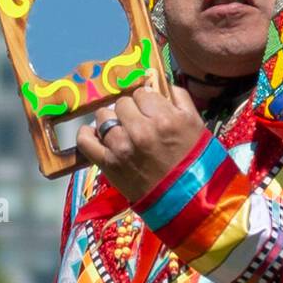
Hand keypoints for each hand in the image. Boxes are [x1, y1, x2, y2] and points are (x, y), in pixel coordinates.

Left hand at [76, 85, 207, 204]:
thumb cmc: (196, 162)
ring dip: (112, 121)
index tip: (151, 112)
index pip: (142, 93)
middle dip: (130, 111)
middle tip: (138, 124)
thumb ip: (179, 98)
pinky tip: (96, 135)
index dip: (147, 101)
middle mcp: (141, 130)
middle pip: (122, 103)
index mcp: (165, 118)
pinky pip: (85, 140)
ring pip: (103, 116)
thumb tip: (160, 81)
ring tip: (121, 132)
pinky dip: (87, 134)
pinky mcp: (108, 164)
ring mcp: (122, 148)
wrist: (187, 200)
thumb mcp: (197, 125)